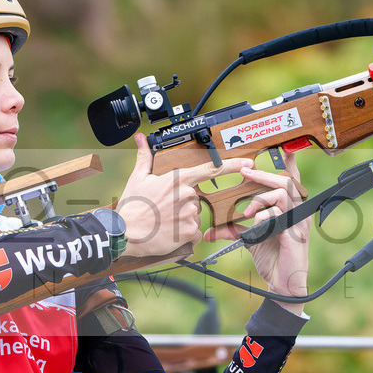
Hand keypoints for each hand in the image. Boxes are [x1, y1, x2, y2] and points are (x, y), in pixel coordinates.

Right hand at [116, 133, 253, 257]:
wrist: (126, 233)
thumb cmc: (132, 207)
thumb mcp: (138, 178)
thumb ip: (145, 157)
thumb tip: (141, 139)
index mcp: (178, 180)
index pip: (211, 169)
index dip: (232, 165)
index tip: (247, 163)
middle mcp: (188, 195)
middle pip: (195, 198)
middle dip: (182, 203)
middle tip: (163, 209)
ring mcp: (190, 214)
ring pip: (193, 215)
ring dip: (182, 219)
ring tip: (164, 221)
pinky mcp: (190, 232)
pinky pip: (193, 232)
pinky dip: (184, 234)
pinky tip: (169, 232)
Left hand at [204, 154, 309, 313]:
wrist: (283, 283)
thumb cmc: (272, 259)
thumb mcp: (249, 240)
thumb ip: (233, 230)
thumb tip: (211, 230)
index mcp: (288, 209)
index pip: (290, 181)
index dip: (289, 163)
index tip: (283, 149)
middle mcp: (297, 212)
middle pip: (285, 181)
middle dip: (263, 174)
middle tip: (247, 171)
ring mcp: (299, 220)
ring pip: (284, 193)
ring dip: (261, 198)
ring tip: (248, 211)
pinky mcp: (296, 231)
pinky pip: (280, 213)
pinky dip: (264, 217)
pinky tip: (256, 226)